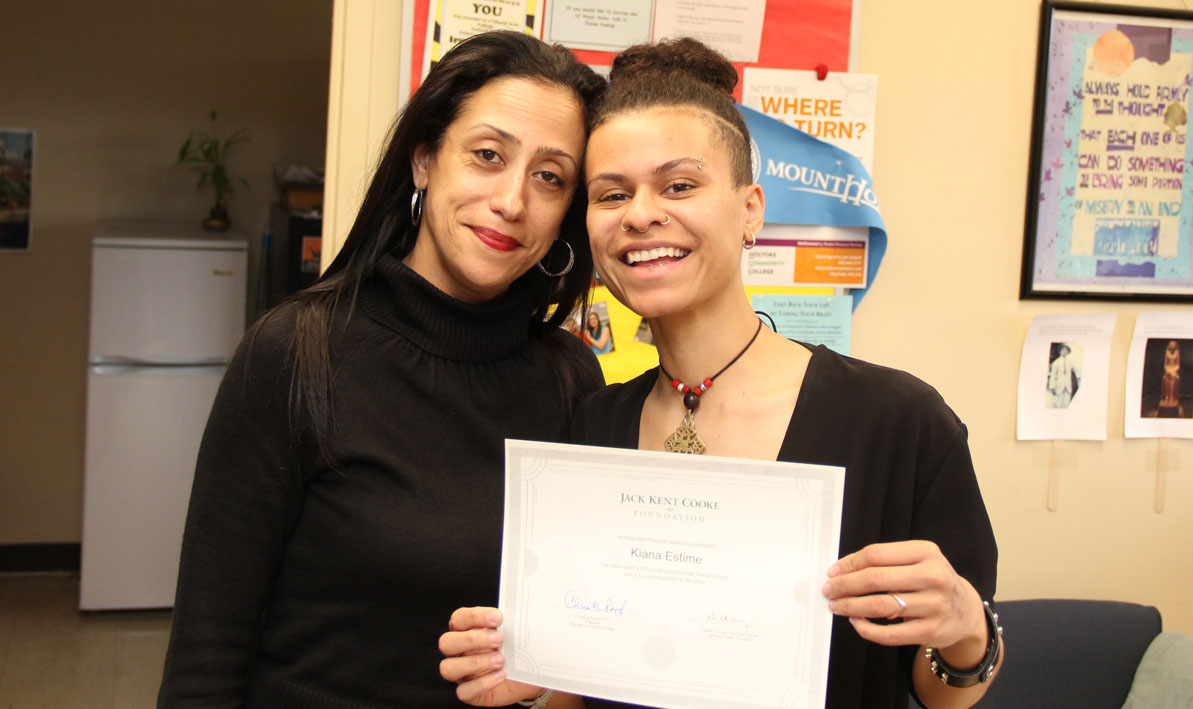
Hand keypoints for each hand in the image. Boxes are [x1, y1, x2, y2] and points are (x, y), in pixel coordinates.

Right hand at [439, 607, 543, 705]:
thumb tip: (520, 614)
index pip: (459, 619)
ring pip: (448, 668)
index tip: (498, 618)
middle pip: (446, 642)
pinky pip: (464, 691)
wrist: (526, 676)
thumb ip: (510, 624)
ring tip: (501, 660)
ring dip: (475, 663)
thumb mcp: (513, 634)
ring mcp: (460, 673)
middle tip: (499, 639)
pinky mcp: (469, 692)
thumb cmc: (515, 650)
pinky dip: (482, 684)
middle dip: (472, 640)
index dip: (475, 617)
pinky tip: (500, 676)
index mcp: (465, 631)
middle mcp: (457, 652)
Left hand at [822, 541, 987, 666]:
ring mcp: (933, 605)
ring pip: (879, 605)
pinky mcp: (931, 631)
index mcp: (925, 552)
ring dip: (851, 606)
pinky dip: (867, 629)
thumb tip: (842, 569)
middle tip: (829, 590)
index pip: (876, 555)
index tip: (833, 571)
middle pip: (875, 579)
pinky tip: (856, 622)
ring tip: (837, 606)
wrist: (966, 611)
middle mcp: (932, 576)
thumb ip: (886, 560)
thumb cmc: (932, 581)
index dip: (849, 564)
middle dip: (845, 585)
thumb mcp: (918, 560)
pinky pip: (889, 634)